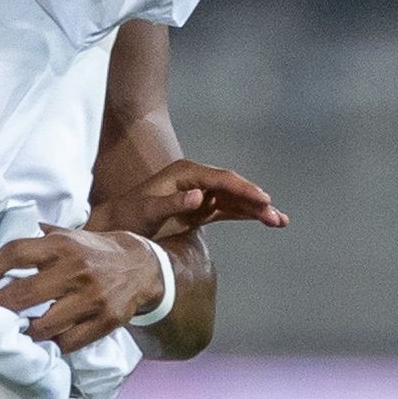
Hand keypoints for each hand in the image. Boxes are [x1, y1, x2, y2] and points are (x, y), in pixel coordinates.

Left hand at [0, 227, 165, 351]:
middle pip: (24, 295)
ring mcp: (91, 299)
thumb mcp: (69, 235)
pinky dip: (51, 344)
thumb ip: (38, 237)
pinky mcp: (105, 322)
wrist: (142, 267)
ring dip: (24, 331)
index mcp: (62, 246)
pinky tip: (43, 340)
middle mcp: (75, 271)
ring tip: (14, 330)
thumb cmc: (93, 251)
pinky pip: (68, 342)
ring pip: (44, 326)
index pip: (16, 253)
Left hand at [87, 157, 288, 240]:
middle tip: (275, 216)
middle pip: (232, 188)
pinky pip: (229, 211)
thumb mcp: (147, 211)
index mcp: (185, 173)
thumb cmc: (129, 216)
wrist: (117, 225)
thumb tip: (200, 197)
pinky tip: (266, 222)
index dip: (242, 189)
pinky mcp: (201, 210)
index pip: (220, 179)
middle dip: (255, 201)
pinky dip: (247, 216)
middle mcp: (196, 180)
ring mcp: (201, 194)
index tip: (262, 199)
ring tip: (280, 222)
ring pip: (234, 200)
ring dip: (256, 210)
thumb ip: (172, 204)